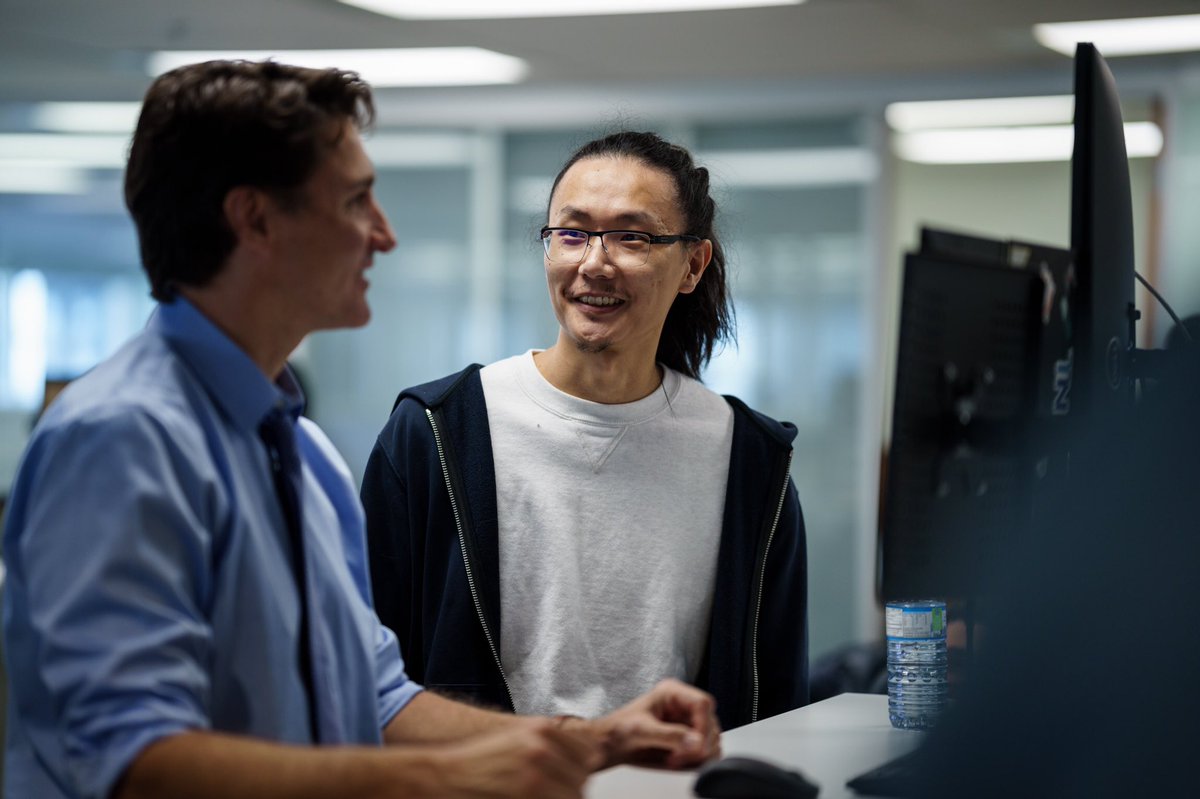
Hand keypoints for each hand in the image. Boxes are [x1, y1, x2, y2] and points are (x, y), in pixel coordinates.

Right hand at [431, 717, 603, 798]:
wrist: (445, 776)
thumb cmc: (479, 761)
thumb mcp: (518, 739)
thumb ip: (552, 744)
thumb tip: (592, 756)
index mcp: (542, 730)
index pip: (589, 752)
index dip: (582, 768)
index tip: (575, 775)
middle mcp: (542, 748)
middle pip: (583, 778)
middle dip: (573, 788)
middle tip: (553, 792)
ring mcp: (535, 775)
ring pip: (575, 796)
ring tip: (540, 797)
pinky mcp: (528, 795)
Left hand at [590, 678, 720, 769]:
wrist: (610, 744)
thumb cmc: (619, 730)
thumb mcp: (641, 731)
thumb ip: (669, 735)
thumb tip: (696, 742)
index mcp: (672, 692)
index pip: (702, 703)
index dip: (703, 725)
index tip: (697, 746)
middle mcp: (683, 705)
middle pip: (711, 722)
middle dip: (699, 744)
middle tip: (679, 756)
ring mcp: (687, 722)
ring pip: (711, 737)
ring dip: (697, 753)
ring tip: (674, 759)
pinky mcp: (687, 738)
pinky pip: (705, 749)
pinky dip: (695, 759)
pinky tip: (676, 761)